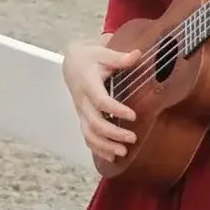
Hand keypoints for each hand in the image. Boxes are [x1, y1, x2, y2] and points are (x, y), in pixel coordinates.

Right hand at [62, 39, 140, 161]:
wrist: (72, 62)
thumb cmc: (90, 57)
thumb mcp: (103, 52)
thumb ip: (120, 57)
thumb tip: (137, 54)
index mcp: (88, 84)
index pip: (100, 100)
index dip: (115, 110)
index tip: (133, 116)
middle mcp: (82, 101)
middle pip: (94, 122)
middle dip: (113, 133)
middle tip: (132, 138)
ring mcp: (81, 111)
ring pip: (89, 134)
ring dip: (105, 146)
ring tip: (123, 152)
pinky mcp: (83, 117)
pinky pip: (87, 137)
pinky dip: (98, 149)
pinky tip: (112, 156)